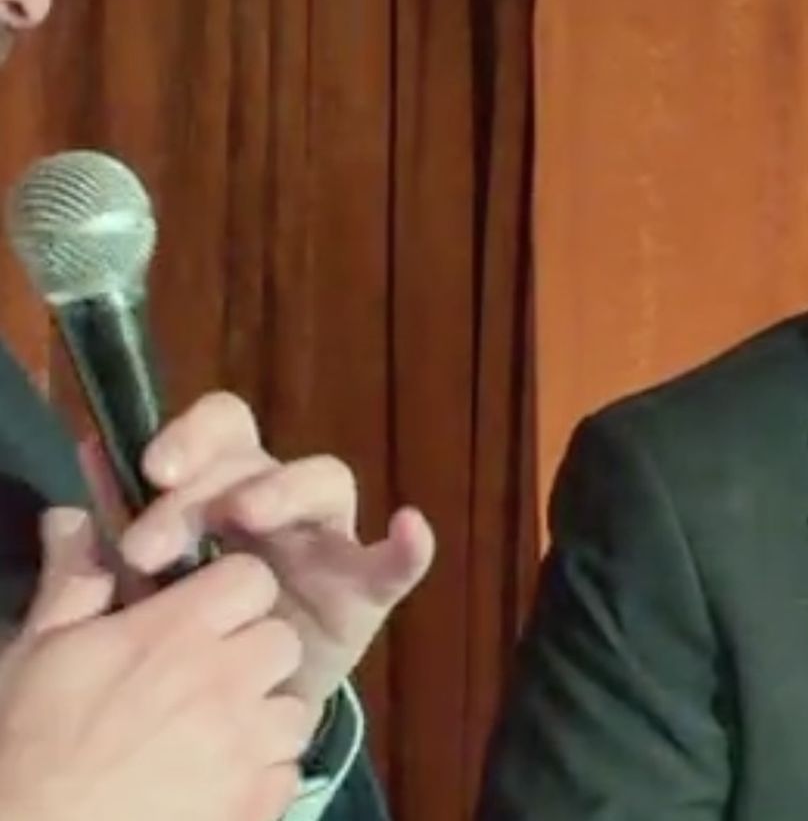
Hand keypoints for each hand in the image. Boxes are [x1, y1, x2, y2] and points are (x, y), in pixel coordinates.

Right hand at [0, 509, 310, 820]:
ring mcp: (247, 745)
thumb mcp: (35, 656)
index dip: (230, 591)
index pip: (250, 578)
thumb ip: (72, 583)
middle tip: (204, 680)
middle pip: (281, 640)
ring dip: (261, 718)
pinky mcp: (257, 801)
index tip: (201, 613)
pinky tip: (212, 781)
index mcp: (173, 634)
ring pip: (293, 710)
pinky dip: (259, 775)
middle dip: (252, 654)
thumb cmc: (24, 747)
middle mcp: (224, 681)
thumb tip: (73, 518)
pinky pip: (286, 771)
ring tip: (207, 736)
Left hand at [102, 391, 435, 710]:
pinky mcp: (365, 591)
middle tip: (149, 550)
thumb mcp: (137, 591)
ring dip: (284, 489)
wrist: (235, 707)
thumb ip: (105, 551)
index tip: (149, 471)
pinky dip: (408, 546)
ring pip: (325, 483)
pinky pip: (395, 564)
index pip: (220, 430)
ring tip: (247, 517)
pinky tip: (409, 528)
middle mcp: (280, 502)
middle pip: (258, 459)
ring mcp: (329, 541)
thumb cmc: (189, 633)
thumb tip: (67, 508)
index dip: (190, 435)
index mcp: (224, 489)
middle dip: (202, 491)